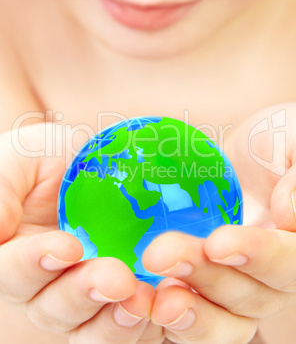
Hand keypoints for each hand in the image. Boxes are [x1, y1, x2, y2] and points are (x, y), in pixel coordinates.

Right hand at [0, 123, 162, 343]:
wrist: (92, 168)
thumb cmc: (47, 163)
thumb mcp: (20, 162)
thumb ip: (3, 190)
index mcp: (15, 255)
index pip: (12, 271)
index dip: (34, 263)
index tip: (67, 246)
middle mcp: (43, 287)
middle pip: (53, 308)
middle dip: (83, 293)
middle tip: (116, 277)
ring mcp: (82, 300)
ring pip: (89, 329)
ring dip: (114, 319)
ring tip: (140, 298)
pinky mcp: (117, 303)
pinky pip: (126, 327)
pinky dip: (143, 323)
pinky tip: (162, 306)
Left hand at [142, 103, 295, 342]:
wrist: (240, 160)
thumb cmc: (271, 146)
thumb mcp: (289, 145)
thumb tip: (289, 215)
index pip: (288, 260)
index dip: (257, 255)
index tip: (217, 242)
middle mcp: (274, 276)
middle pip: (251, 295)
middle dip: (205, 277)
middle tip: (159, 255)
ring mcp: (241, 288)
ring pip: (224, 319)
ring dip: (187, 311)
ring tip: (152, 297)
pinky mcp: (206, 290)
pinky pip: (192, 316)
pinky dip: (167, 314)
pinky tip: (141, 299)